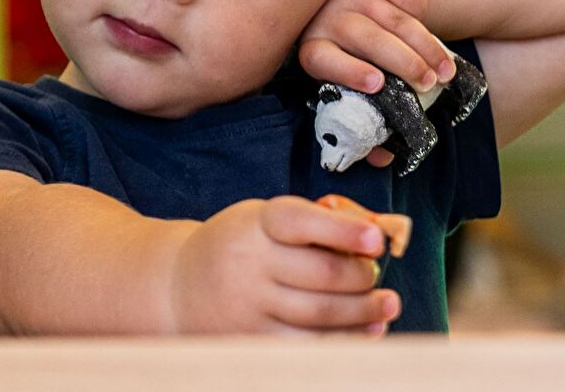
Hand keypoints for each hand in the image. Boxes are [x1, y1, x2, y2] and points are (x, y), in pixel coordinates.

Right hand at [166, 197, 401, 335]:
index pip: (299, 221)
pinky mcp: (254, 338)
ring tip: (387, 304)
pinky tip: (368, 331)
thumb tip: (372, 236)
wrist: (177, 288)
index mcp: (254, 224)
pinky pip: (309, 344)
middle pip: (322, 274)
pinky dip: (346, 339)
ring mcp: (250, 306)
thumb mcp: (260, 219)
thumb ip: (310, 223)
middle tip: (375, 274)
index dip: (342, 231)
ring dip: (364, 310)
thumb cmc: (236, 247)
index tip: (375, 240)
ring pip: (320, 314)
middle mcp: (249, 264)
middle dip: (362, 276)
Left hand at [301, 0, 455, 94]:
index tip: (378, 84)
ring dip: (427, 48)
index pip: (322, 60)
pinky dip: (422, 13)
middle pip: (370, 41)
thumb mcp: (346, 66)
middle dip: (407, 65)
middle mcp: (325, 14)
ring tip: (444, 70)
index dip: (351, 72)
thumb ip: (362, 87)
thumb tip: (392, 120)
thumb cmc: (353, 45)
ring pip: (396, 21)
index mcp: (313, 47)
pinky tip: (424, 27)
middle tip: (429, 82)